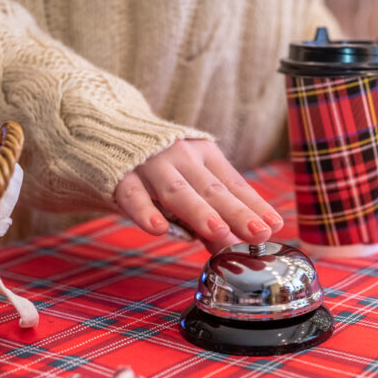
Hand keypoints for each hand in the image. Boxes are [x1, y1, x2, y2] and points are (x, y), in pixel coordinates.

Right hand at [114, 139, 282, 252]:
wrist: (103, 131)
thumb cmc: (155, 166)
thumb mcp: (187, 184)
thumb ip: (207, 217)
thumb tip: (232, 246)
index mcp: (204, 156)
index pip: (234, 185)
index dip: (254, 206)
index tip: (274, 226)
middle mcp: (181, 157)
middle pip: (213, 190)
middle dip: (237, 213)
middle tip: (258, 233)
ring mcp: (150, 166)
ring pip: (178, 192)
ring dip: (199, 212)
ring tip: (218, 231)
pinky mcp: (120, 176)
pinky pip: (133, 196)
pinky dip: (145, 211)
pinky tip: (158, 228)